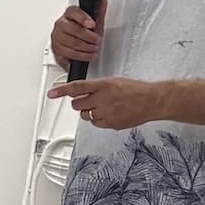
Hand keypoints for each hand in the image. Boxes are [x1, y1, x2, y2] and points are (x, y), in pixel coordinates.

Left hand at [47, 75, 167, 130]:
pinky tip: (108, 114)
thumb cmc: (136, 90)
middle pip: (77, 104)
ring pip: (85, 115)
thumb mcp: (114, 81)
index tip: (52, 93)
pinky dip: (98, 120)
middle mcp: (103, 99)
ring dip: (90, 112)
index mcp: (103, 85)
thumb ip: (96, 86)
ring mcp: (107, 112)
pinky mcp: (111, 123)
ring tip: (103, 107)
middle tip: (89, 101)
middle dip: (80, 103)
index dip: (62, 90)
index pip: (77, 87)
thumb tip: (82, 91)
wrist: (152, 100)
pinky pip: (96, 123)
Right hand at [50, 0, 107, 67]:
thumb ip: (98, 13)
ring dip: (87, 47)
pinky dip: (82, 55)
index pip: (73, 12)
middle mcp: (60, 24)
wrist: (72, 46)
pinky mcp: (56, 49)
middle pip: (74, 29)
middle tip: (97, 39)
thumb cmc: (81, 33)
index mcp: (69, 14)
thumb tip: (103, 2)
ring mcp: (57, 37)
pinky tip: (89, 55)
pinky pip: (70, 53)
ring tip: (94, 48)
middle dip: (89, 36)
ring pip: (73, 42)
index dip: (83, 18)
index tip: (92, 25)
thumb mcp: (93, 23)